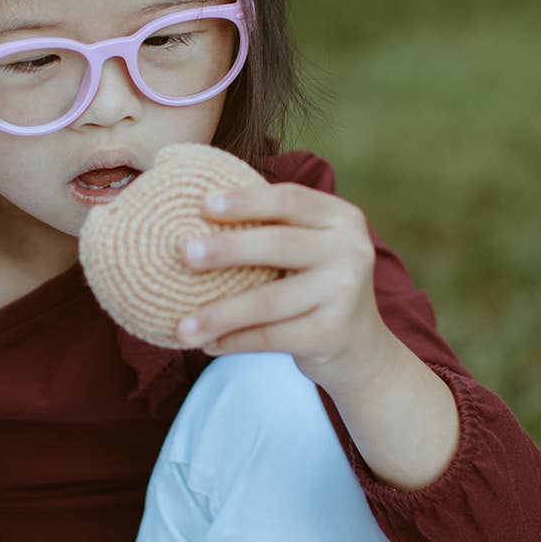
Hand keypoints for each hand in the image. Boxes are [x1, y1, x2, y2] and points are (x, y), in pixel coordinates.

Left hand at [175, 181, 393, 390]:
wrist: (360, 345)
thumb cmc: (313, 282)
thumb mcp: (309, 244)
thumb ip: (270, 224)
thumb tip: (189, 196)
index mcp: (341, 217)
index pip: (289, 199)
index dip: (246, 200)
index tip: (202, 205)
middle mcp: (350, 251)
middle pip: (278, 244)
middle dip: (227, 248)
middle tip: (183, 253)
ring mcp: (344, 294)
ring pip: (268, 301)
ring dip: (218, 314)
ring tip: (180, 326)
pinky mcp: (332, 334)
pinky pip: (271, 337)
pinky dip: (234, 341)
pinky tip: (207, 344)